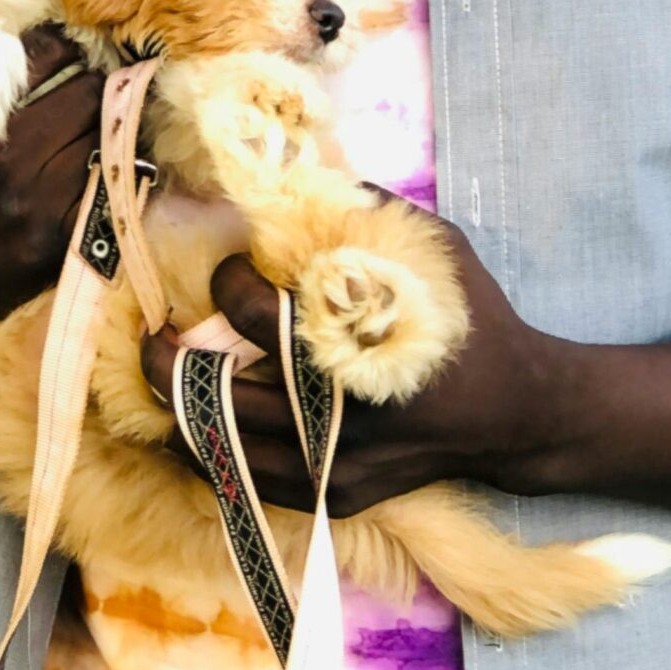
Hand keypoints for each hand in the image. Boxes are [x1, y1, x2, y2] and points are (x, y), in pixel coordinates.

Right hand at [0, 24, 103, 399]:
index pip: (48, 59)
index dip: (59, 43)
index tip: (62, 42)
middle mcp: (17, 170)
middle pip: (88, 95)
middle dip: (89, 78)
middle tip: (86, 74)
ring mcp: (44, 213)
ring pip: (105, 140)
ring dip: (103, 122)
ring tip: (95, 114)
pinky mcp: (59, 248)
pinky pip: (106, 191)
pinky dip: (104, 169)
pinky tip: (94, 160)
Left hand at [139, 213, 562, 517]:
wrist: (516, 412)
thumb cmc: (472, 322)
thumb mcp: (434, 251)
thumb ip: (368, 213)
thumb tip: (300, 173)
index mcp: (353, 345)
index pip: (254, 316)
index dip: (228, 285)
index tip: (228, 271)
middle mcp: (335, 415)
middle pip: (217, 392)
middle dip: (169, 358)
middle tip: (155, 333)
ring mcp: (331, 466)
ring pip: (221, 447)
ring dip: (179, 409)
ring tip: (161, 377)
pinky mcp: (334, 497)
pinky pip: (248, 485)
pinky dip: (212, 456)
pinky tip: (193, 428)